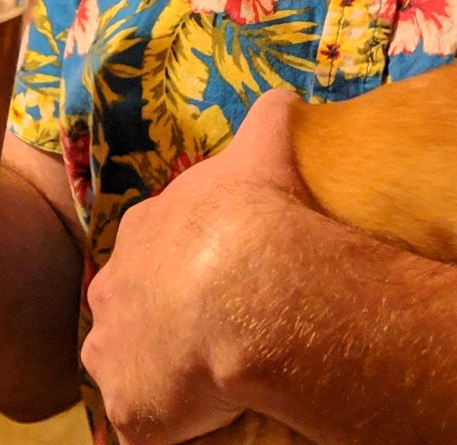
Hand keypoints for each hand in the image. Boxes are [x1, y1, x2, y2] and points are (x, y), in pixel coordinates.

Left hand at [82, 85, 310, 444]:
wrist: (251, 284)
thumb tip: (287, 98)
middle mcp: (114, 284)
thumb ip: (270, 118)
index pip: (156, 240)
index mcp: (144, 228)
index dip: (187, 252)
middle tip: (219, 315)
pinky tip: (212, 403)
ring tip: (215, 364)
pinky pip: (146, 412)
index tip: (223, 262)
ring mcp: (115, 347)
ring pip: (131, 356)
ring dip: (164, 360)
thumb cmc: (254, 214)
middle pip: (135, 297)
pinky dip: (174, 410)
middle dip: (166, 305)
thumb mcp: (263, 147)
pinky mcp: (129, 403)